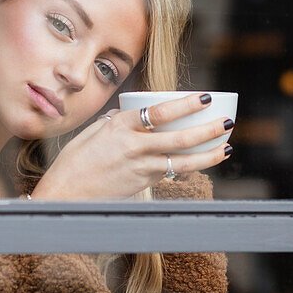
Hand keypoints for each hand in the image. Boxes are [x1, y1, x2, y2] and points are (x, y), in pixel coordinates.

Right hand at [31, 93, 231, 199]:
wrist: (65, 195)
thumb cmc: (73, 162)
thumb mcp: (91, 133)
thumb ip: (114, 122)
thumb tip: (127, 113)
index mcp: (120, 126)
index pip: (161, 111)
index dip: (187, 105)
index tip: (206, 97)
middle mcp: (133, 145)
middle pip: (180, 137)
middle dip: (208, 130)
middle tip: (227, 123)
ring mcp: (140, 167)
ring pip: (183, 161)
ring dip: (208, 155)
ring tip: (226, 147)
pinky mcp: (142, 184)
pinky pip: (170, 173)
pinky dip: (189, 167)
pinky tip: (202, 163)